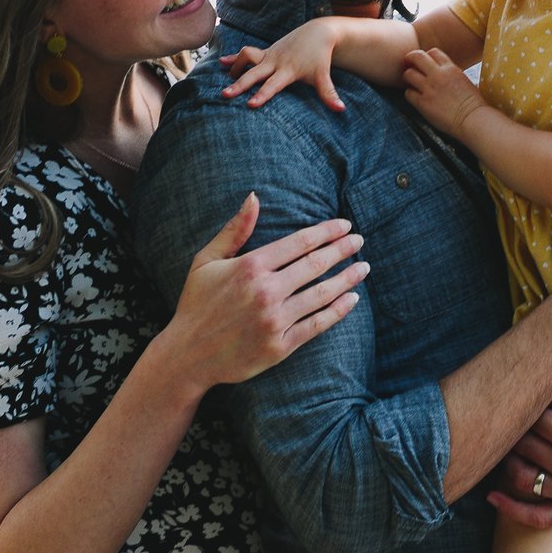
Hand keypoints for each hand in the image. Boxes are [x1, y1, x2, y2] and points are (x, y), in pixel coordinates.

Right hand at [166, 195, 367, 385]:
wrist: (187, 355)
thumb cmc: (196, 304)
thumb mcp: (206, 260)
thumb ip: (234, 229)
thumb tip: (254, 196)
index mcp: (250, 266)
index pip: (300, 243)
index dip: (326, 232)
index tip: (345, 225)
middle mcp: (265, 291)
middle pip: (315, 265)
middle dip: (342, 250)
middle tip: (360, 240)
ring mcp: (274, 320)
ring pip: (322, 295)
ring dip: (347, 278)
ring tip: (364, 268)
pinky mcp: (280, 346)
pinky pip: (317, 325)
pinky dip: (338, 311)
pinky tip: (352, 299)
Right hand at [221, 22, 345, 111]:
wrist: (317, 33)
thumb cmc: (319, 57)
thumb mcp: (323, 76)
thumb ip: (329, 94)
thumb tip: (341, 110)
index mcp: (287, 70)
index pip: (273, 85)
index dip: (262, 95)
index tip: (250, 105)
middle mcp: (275, 61)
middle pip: (254, 73)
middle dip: (240, 84)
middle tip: (226, 95)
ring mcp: (269, 55)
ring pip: (247, 57)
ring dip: (235, 67)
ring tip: (225, 80)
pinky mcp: (265, 51)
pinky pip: (247, 53)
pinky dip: (234, 58)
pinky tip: (221, 62)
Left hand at [401, 48, 483, 134]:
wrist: (473, 119)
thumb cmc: (473, 104)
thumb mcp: (465, 81)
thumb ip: (452, 74)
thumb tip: (446, 74)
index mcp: (451, 69)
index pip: (433, 52)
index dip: (427, 57)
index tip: (425, 64)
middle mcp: (438, 75)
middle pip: (417, 56)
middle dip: (410, 59)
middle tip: (408, 65)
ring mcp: (429, 88)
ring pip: (408, 74)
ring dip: (408, 78)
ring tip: (412, 84)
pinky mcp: (423, 103)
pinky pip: (408, 93)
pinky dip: (410, 95)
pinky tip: (416, 98)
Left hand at [486, 373, 551, 527]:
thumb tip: (534, 384)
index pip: (531, 423)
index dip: (525, 409)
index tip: (522, 400)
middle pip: (523, 450)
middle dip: (515, 433)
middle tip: (509, 420)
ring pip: (523, 481)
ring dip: (509, 463)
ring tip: (506, 448)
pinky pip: (539, 518)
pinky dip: (512, 510)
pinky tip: (493, 498)